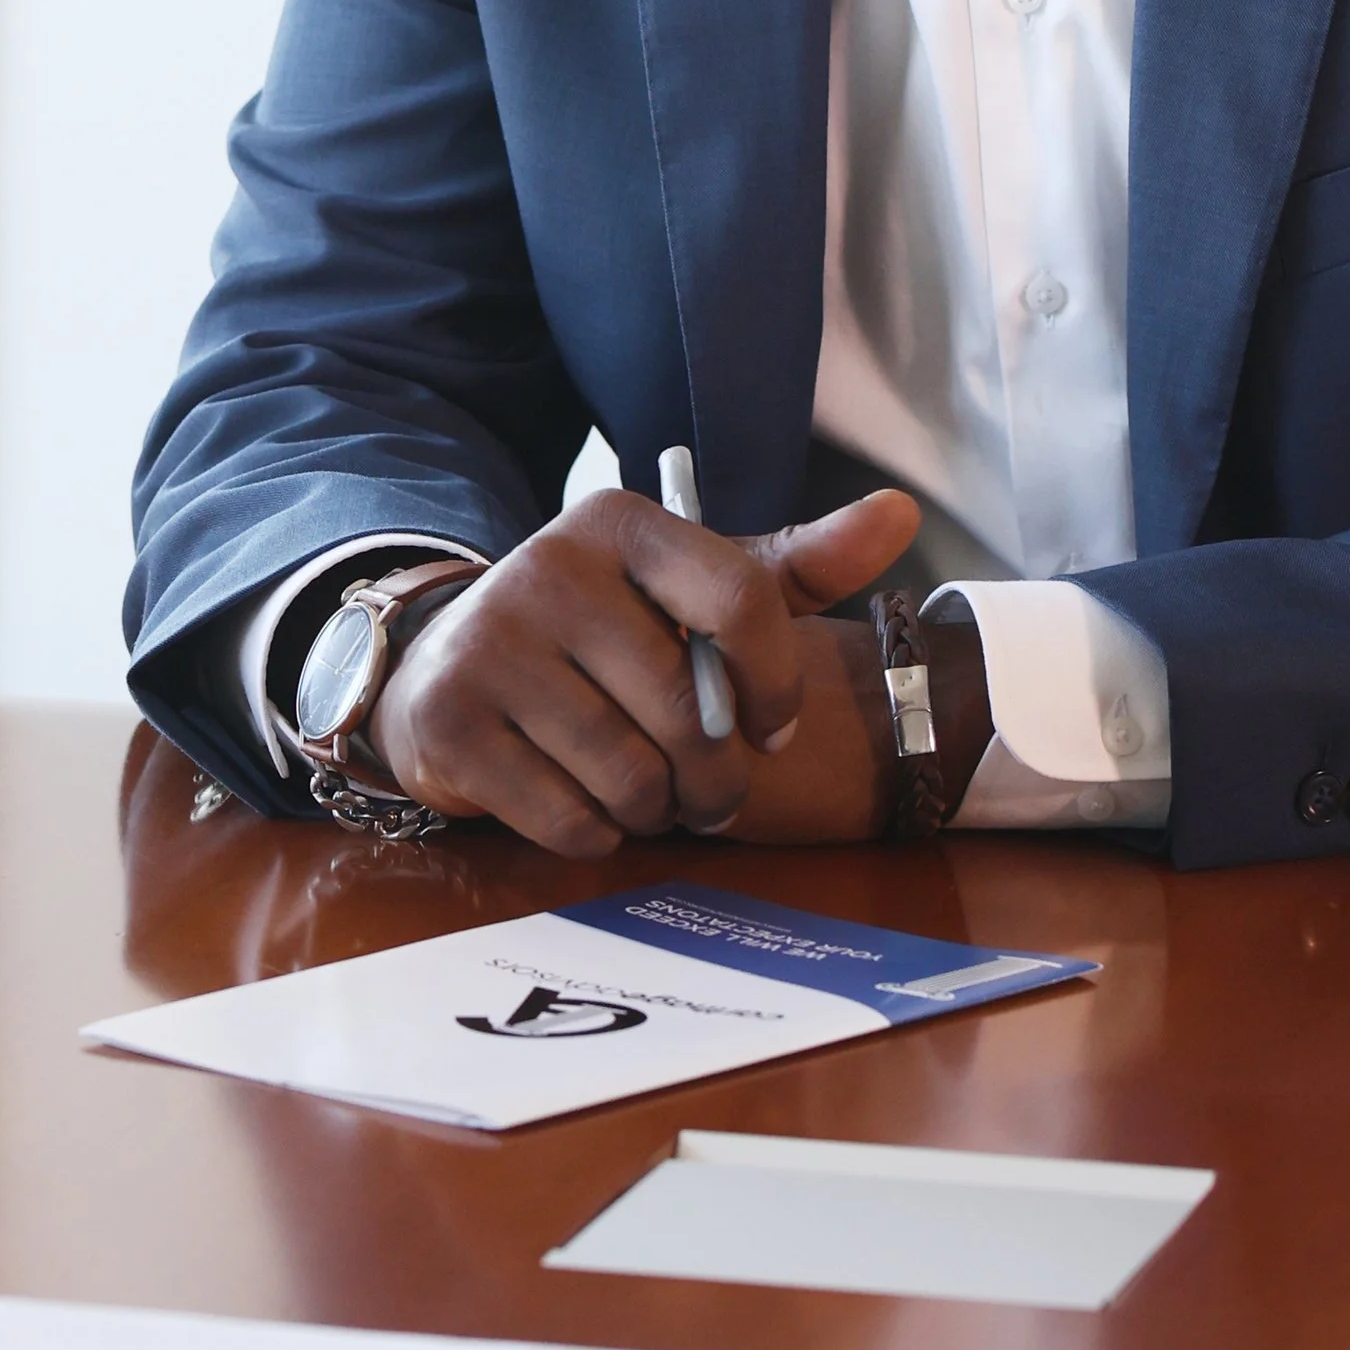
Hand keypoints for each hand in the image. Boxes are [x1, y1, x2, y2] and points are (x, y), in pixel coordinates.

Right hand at [368, 485, 984, 858]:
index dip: (775, 681)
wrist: (451, 662)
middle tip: (712, 794)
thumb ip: (798, 563)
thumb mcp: (696, 590)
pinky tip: (588, 806)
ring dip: (656, 810)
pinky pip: (567, 819)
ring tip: (650, 796)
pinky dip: (596, 834)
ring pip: (627, 774)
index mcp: (621, 523)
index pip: (740, 597)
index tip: (773, 727)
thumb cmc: (606, 632)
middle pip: (686, 710)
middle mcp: (548, 567)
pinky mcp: (449, 723)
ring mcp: (489, 644)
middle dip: (717, 777)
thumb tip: (900, 514)